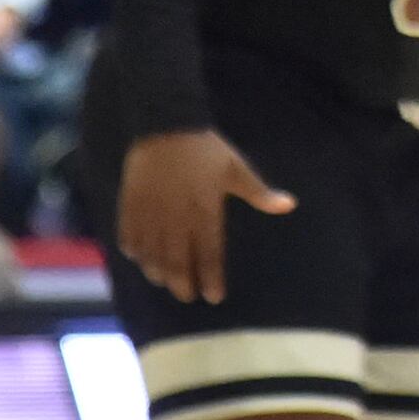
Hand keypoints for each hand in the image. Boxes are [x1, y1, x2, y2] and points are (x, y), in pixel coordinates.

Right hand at [115, 127, 293, 304]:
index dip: (212, 277)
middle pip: (178, 260)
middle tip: (188, 296)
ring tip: (164, 282)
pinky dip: (134, 249)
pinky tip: (139, 258)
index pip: (209, 254)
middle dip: (183, 283)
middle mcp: (177, 217)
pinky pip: (129, 233)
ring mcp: (151, 211)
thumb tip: (289, 205)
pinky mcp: (131, 202)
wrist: (166, 122)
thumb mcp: (236, 168)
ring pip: (152, 252)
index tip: (215, 296)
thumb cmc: (206, 149)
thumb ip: (259, 193)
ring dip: (158, 271)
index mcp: (205, 210)